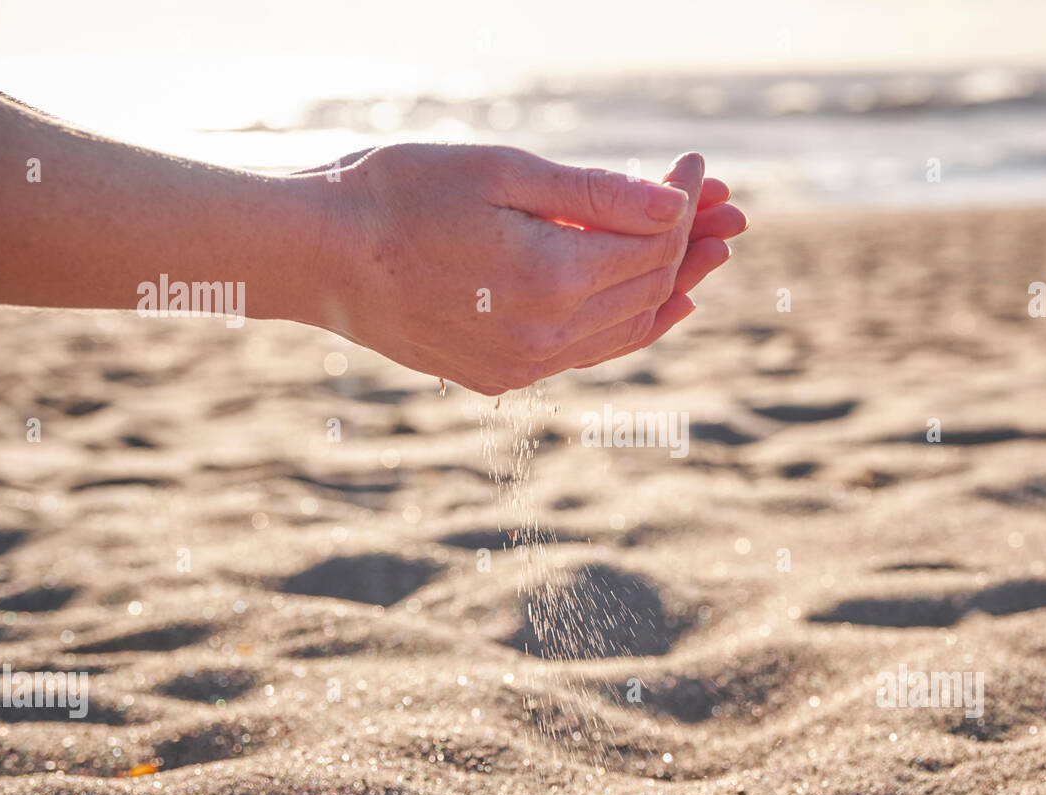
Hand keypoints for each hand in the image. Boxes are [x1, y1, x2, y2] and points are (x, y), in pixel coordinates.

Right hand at [302, 145, 745, 393]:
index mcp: (551, 281)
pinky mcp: (502, 376)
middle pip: (650, 289)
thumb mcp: (502, 173)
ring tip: (710, 252)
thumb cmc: (399, 195)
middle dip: (694, 243)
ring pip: (627, 330)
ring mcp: (524, 366)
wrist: (317, 257)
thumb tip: (679, 206)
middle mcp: (546, 338)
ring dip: (673, 287)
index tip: (697, 166)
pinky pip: (589, 353)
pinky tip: (657, 304)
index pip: (653, 243)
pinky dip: (629, 325)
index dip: (685, 202)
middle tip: (728, 208)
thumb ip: (597, 195)